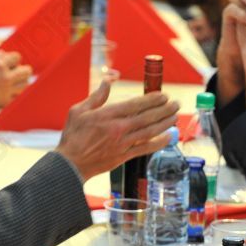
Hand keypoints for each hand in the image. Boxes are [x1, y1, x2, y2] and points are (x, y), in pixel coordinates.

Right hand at [0, 50, 32, 109]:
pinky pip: (18, 96)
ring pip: (25, 85)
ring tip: (13, 81)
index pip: (16, 57)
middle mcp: (5, 79)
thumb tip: (2, 52)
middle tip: (15, 70)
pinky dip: (16, 92)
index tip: (7, 61)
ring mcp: (6, 92)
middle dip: (22, 69)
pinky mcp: (4, 103)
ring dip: (21, 81)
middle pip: (27, 71)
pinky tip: (9, 91)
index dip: (12, 58)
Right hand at [55, 81, 177, 179]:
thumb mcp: (78, 111)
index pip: (136, 104)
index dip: (152, 99)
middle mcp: (118, 129)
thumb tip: (107, 82)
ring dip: (165, 124)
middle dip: (164, 109)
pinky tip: (168, 137)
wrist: (70, 163)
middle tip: (175, 104)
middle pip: (147, 117)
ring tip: (175, 117)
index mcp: (107, 115)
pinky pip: (145, 148)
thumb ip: (96, 97)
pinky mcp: (124, 157)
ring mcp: (122, 143)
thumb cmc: (72, 136)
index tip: (163, 95)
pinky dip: (158, 143)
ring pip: (149, 132)